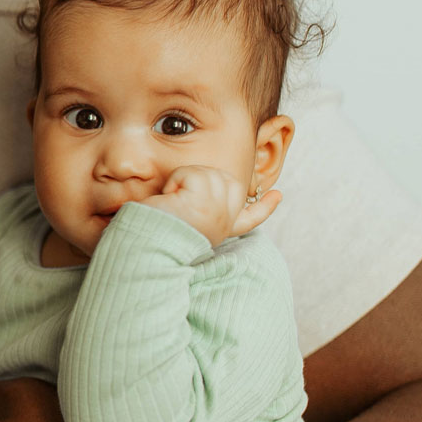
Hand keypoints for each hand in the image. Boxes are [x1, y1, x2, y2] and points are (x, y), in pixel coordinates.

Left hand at [136, 166, 280, 246]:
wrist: (143, 247)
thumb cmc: (152, 234)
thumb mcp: (181, 221)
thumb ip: (201, 208)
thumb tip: (208, 188)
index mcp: (218, 231)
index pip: (249, 218)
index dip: (264, 207)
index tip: (277, 195)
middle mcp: (222, 224)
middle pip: (229, 182)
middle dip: (204, 178)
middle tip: (180, 196)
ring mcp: (217, 213)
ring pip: (211, 173)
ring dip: (186, 178)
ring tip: (173, 200)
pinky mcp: (205, 204)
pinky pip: (192, 173)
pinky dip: (176, 180)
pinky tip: (169, 197)